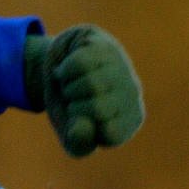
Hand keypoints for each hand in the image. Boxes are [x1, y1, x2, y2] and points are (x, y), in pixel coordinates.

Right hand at [23, 26, 143, 156]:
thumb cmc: (69, 113)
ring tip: (71, 85)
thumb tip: (79, 129)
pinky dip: (64, 70)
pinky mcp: (104, 44)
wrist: (56, 77)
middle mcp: (132, 93)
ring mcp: (121, 65)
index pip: (109, 133)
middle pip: (98, 107)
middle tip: (74, 101)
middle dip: (74, 107)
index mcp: (129, 122)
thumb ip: (78, 144)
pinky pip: (79, 63)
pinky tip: (68, 69)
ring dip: (68, 88)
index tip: (81, 122)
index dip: (84, 128)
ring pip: (90, 83)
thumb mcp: (72, 138)